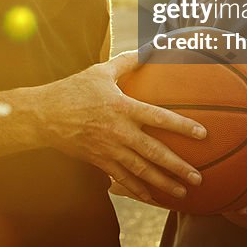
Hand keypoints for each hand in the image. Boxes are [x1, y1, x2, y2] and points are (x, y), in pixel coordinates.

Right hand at [38, 51, 206, 202]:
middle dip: (178, 166)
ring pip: (141, 170)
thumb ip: (126, 62)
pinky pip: (122, 178)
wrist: (44, 115)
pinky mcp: (99, 160)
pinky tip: (152, 198)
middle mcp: (118, 131)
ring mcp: (108, 149)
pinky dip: (138, 189)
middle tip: (199, 177)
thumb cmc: (73, 89)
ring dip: (163, 183)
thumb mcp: (100, 72)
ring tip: (183, 192)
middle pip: (154, 151)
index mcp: (122, 107)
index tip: (202, 134)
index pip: (158, 117)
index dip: (182, 126)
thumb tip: (148, 48)